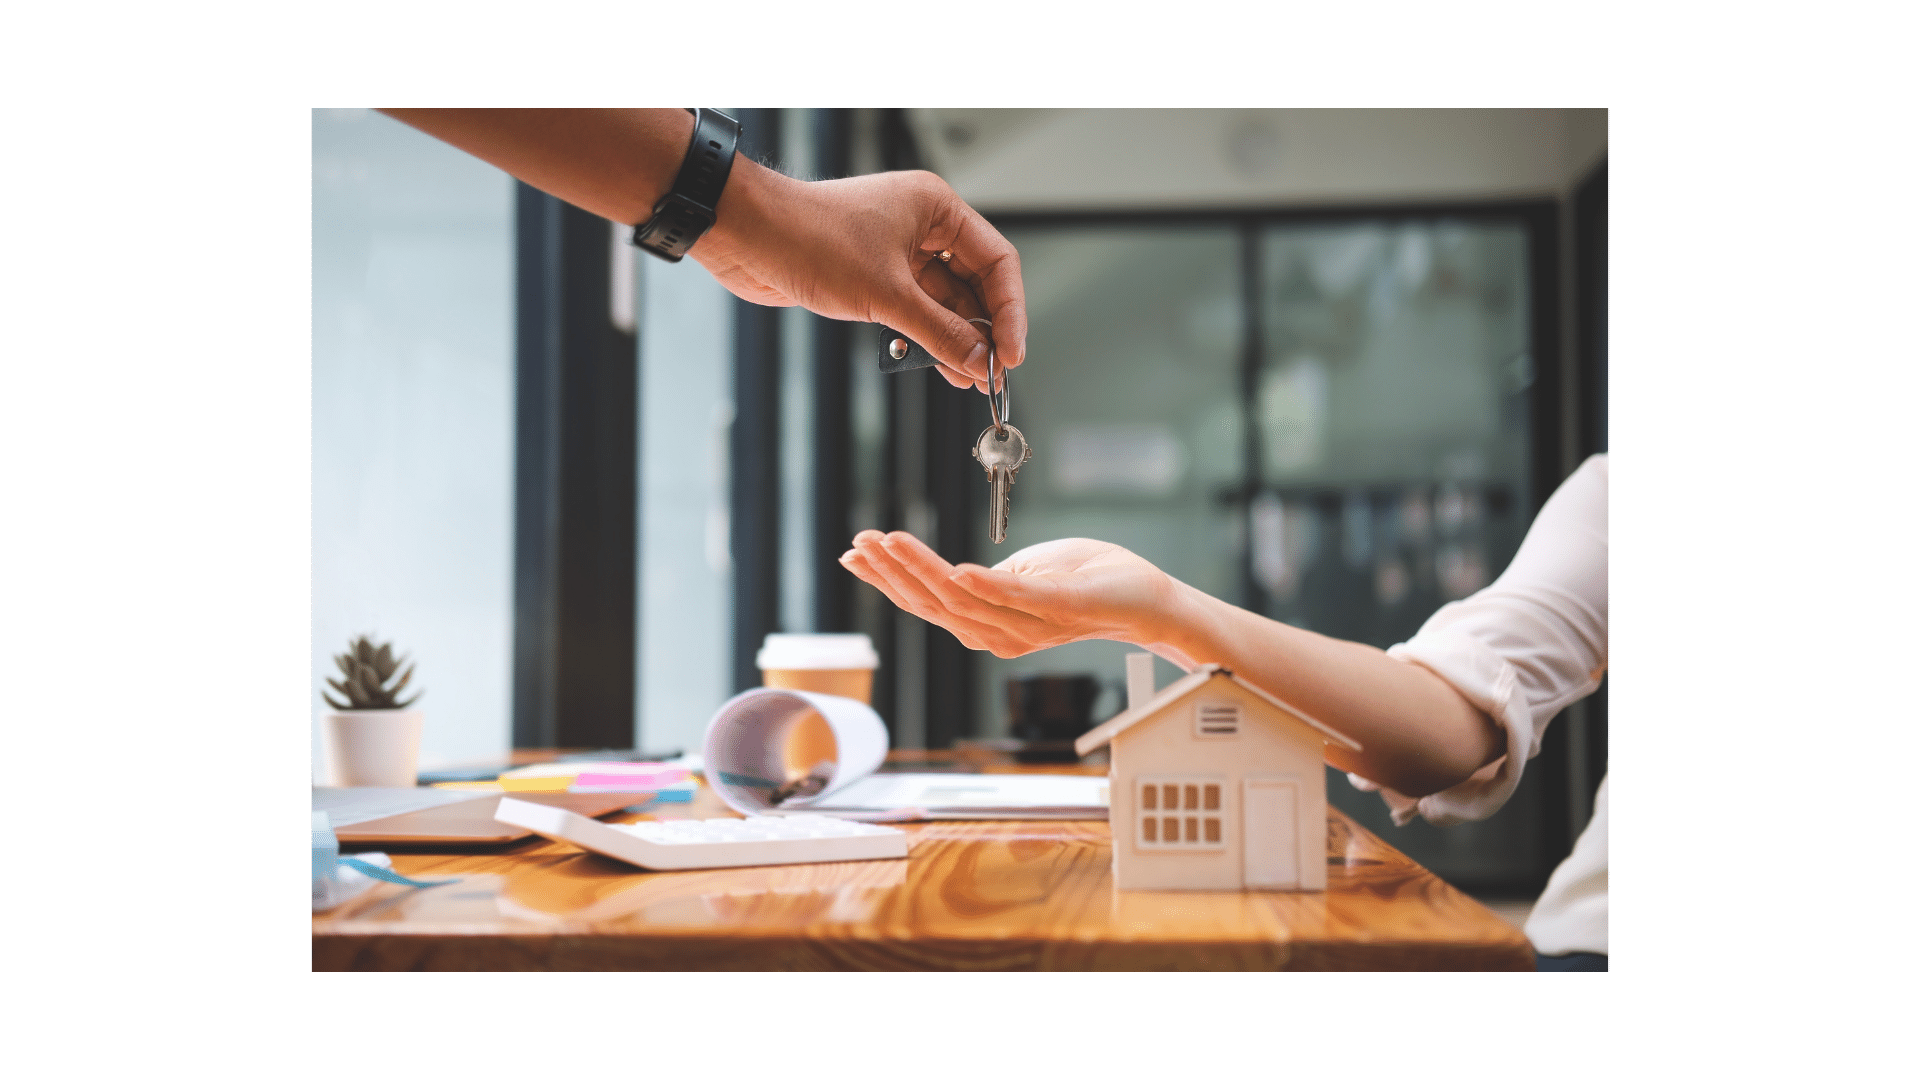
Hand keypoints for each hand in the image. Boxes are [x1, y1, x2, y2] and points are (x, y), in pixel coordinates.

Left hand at [697, 168, 1025, 393]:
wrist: (747, 235)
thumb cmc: (807, 235)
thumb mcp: (885, 294)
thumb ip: (938, 331)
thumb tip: (978, 359)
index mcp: (936, 208)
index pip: (997, 261)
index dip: (1010, 311)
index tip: (1011, 353)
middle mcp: (921, 225)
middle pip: (974, 283)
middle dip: (984, 330)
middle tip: (991, 373)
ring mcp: (897, 250)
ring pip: (944, 300)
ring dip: (956, 338)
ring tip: (968, 377)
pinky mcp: (873, 274)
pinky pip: (915, 308)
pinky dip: (927, 336)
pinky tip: (938, 363)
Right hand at [838, 532, 1188, 659]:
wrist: (1142, 598)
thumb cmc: (1083, 581)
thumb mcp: (1020, 574)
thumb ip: (984, 580)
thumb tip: (947, 570)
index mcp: (987, 622)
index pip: (924, 603)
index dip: (886, 580)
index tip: (853, 553)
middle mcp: (1000, 634)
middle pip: (932, 605)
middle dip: (891, 572)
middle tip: (861, 542)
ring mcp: (1029, 626)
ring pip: (961, 601)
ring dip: (922, 570)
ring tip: (891, 542)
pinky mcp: (1059, 610)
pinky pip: (1014, 600)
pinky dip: (984, 586)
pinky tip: (956, 570)